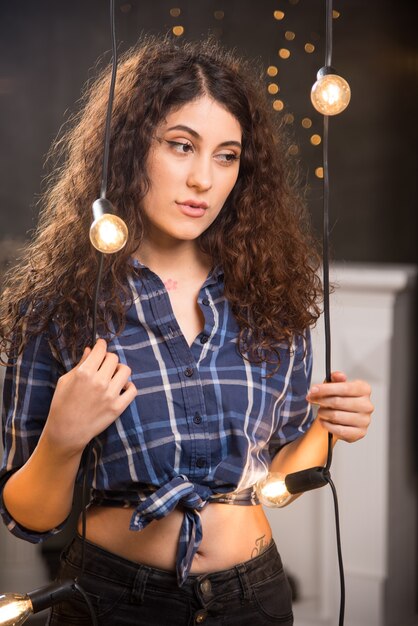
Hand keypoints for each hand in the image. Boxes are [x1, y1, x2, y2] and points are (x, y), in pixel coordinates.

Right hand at [44, 338, 136, 454]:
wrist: (67, 432)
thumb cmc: (62, 405)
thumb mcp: (65, 381)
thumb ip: (80, 364)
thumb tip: (90, 350)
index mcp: (84, 373)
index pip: (100, 350)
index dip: (101, 345)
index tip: (101, 345)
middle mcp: (99, 382)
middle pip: (114, 358)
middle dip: (108, 358)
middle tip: (103, 364)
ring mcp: (110, 395)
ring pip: (125, 370)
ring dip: (119, 370)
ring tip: (112, 375)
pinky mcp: (118, 407)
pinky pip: (132, 389)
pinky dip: (128, 386)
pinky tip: (120, 387)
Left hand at [306, 371, 373, 442]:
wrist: (340, 418)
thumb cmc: (338, 399)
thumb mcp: (336, 385)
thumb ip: (336, 378)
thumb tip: (338, 375)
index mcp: (364, 389)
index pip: (345, 388)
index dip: (326, 388)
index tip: (313, 390)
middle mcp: (367, 405)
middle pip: (338, 402)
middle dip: (321, 400)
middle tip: (311, 399)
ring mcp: (365, 420)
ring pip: (336, 416)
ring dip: (323, 413)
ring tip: (320, 411)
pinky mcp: (360, 433)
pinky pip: (339, 430)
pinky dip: (327, 425)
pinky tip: (324, 421)